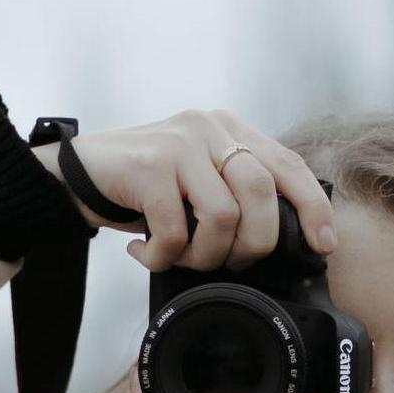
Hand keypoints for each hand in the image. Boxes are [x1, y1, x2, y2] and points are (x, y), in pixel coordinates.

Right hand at [30, 108, 337, 271]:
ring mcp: (178, 143)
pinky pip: (176, 230)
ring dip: (204, 256)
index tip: (323, 246)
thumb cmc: (139, 191)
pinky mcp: (149, 165)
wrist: (69, 178)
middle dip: (253, 245)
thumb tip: (283, 242)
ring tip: (179, 258)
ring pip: (224, 216)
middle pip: (261, 193)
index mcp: (228, 130)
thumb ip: (234, 194)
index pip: (288, 165)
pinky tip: (144, 254)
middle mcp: (208, 128)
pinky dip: (163, 257)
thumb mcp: (194, 184)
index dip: (312, 208)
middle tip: (226, 264)